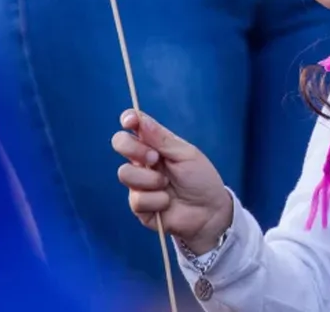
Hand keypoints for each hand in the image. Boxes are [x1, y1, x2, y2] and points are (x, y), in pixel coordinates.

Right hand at [112, 110, 232, 253]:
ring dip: (151, 179)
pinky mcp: (139, 206)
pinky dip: (157, 200)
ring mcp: (139, 183)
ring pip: (125, 173)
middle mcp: (143, 161)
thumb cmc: (201, 179)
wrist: (209, 211)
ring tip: (167, 184)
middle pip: (120, 143)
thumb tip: (139, 119)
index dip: (128, 120)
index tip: (129, 121)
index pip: (135, 127)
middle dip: (135, 149)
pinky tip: (168, 202)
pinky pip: (137, 199)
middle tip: (155, 158)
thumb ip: (162, 139)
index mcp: (155, 145)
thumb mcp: (186, 154)